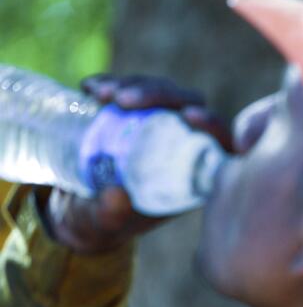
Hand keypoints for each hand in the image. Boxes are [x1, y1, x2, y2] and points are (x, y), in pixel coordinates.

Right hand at [41, 74, 235, 252]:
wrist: (78, 208)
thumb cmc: (103, 221)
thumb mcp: (105, 223)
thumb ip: (111, 214)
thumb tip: (117, 195)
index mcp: (192, 174)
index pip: (220, 143)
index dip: (213, 126)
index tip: (189, 115)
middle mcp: (182, 144)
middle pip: (190, 105)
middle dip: (160, 94)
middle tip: (122, 100)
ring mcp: (160, 124)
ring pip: (163, 91)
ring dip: (135, 85)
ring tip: (100, 93)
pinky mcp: (134, 112)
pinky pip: (132, 89)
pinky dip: (113, 83)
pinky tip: (90, 88)